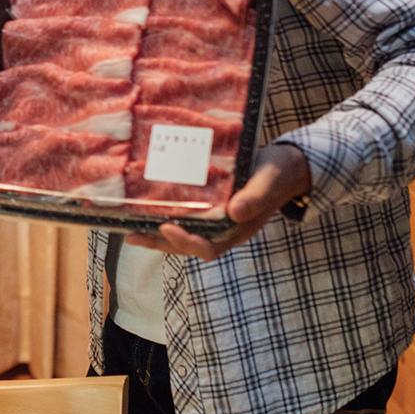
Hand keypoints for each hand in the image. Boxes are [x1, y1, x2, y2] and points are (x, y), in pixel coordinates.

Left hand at [124, 144, 312, 259]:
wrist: (287, 165)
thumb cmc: (279, 173)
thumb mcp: (269, 181)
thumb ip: (255, 197)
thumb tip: (235, 212)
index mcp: (238, 229)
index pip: (209, 247)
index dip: (186, 242)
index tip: (167, 228)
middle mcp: (223, 229)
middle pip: (187, 245)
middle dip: (159, 243)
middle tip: (132, 234)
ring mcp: (215, 219)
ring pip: (182, 233)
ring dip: (155, 233)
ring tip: (128, 228)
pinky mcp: (208, 205)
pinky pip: (184, 215)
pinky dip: (164, 214)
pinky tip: (143, 207)